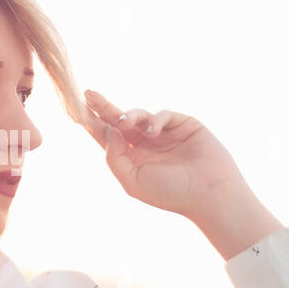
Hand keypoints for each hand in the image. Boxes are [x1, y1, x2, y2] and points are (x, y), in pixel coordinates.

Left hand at [82, 89, 250, 221]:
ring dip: (129, 115)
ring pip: (139, 115)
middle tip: (89, 94)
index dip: (94, 124)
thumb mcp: (132, 181)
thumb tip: (108, 130)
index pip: (109, 138)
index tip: (79, 110)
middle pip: (119, 121)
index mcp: (133, 159)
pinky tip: (152, 132)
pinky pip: (162, 114)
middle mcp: (146, 145)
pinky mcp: (183, 124)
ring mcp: (165, 134)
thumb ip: (115, 157)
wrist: (209, 194)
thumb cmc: (171, 193)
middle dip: (103, 107)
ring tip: (125, 122)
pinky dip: (154, 119)